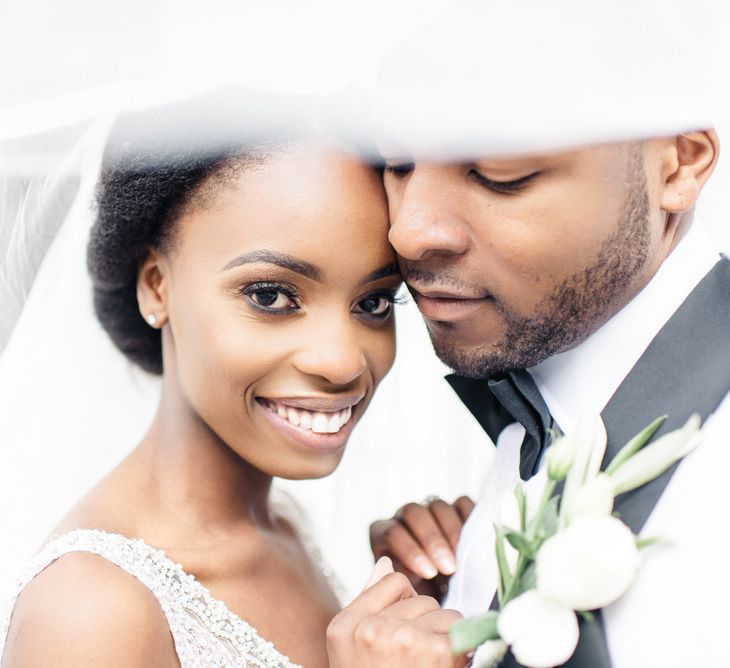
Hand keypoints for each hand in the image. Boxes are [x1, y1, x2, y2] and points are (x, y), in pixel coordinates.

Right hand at [326, 557, 468, 667]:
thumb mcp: (353, 647)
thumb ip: (367, 601)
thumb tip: (385, 562)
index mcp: (345, 625)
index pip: (393, 580)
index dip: (404, 603)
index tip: (401, 631)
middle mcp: (371, 630)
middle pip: (422, 599)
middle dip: (426, 623)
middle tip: (415, 659)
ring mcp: (403, 640)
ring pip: (444, 612)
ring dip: (445, 636)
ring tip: (429, 665)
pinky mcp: (435, 652)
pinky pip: (460, 629)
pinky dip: (460, 649)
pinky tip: (443, 667)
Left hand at [369, 496, 474, 598]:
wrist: (438, 594)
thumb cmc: (418, 595)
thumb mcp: (405, 593)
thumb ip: (403, 586)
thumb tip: (409, 586)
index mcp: (383, 534)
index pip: (392, 533)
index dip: (411, 551)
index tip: (429, 573)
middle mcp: (404, 516)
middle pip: (413, 513)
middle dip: (432, 540)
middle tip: (449, 568)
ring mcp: (429, 508)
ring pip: (437, 506)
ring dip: (452, 531)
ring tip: (464, 558)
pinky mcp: (454, 508)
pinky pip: (462, 503)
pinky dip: (471, 518)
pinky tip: (477, 540)